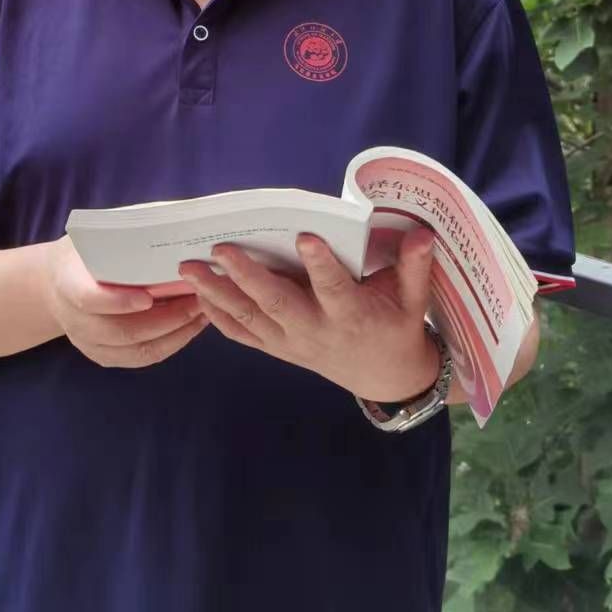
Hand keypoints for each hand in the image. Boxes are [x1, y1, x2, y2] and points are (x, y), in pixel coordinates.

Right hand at [40, 235, 207, 368]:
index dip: (118, 302)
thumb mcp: (95, 234)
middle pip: (121, 331)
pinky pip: (142, 358)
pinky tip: (191, 325)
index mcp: (67, 282)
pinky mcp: (104, 356)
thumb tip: (171, 218)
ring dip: (175, 333)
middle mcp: (75, 320)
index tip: (148, 297)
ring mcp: (88, 343)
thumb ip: (126, 231)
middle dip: (166, 318)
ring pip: (136, 350)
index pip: (89, 298)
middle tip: (197, 299)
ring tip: (202, 311)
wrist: (56, 283)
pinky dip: (170, 343)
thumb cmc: (85, 251)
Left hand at [178, 229, 439, 402]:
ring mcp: (293, 343)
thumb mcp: (413, 300)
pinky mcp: (279, 349)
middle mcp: (317, 331)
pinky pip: (244, 335)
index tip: (304, 236)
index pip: (334, 289)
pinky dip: (219, 317)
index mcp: (352, 315)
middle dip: (248, 277)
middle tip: (220, 249)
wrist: (386, 378)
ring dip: (218, 294)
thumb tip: (422, 233)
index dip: (321, 265)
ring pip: (252, 319)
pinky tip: (196, 295)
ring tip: (189, 269)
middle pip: (279, 305)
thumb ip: (415, 267)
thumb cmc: (398, 327)